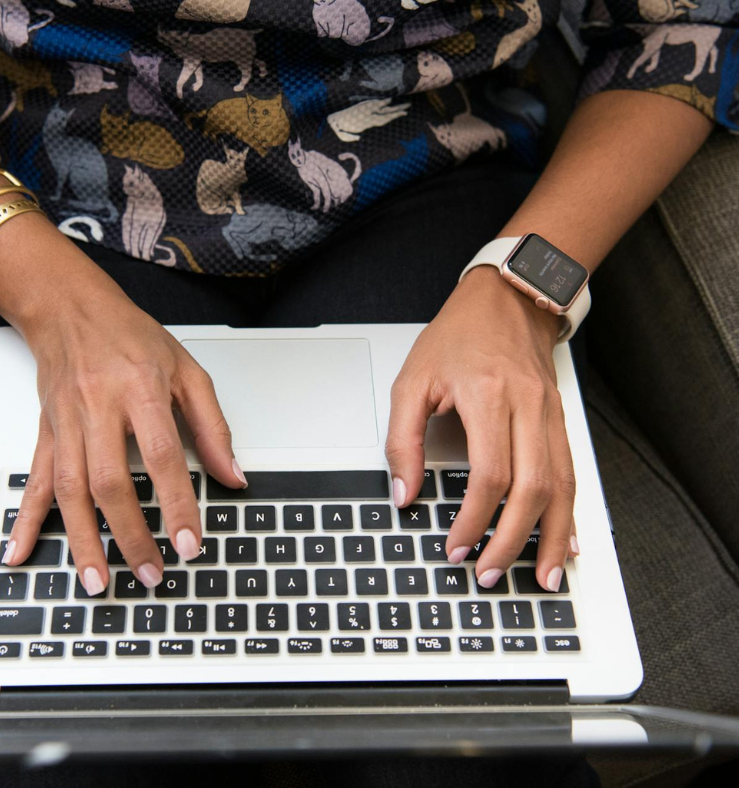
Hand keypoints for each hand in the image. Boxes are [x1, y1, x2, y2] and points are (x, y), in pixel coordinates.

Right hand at [0, 246, 246, 593]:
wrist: (71, 309)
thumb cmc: (131, 337)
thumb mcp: (187, 371)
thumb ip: (212, 426)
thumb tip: (233, 477)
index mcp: (140, 390)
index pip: (162, 456)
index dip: (177, 503)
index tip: (190, 543)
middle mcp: (98, 408)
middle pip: (110, 482)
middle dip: (130, 535)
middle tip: (151, 574)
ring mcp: (66, 423)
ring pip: (69, 491)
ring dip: (83, 541)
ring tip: (98, 581)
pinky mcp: (46, 432)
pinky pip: (34, 480)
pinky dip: (26, 520)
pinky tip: (20, 551)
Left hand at [385, 266, 578, 590]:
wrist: (508, 298)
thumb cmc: (458, 336)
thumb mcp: (412, 380)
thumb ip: (402, 439)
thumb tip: (404, 493)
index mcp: (489, 396)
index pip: (490, 474)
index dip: (474, 519)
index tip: (456, 547)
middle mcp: (529, 408)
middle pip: (533, 488)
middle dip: (513, 541)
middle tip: (490, 574)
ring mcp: (551, 415)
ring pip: (562, 487)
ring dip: (552, 538)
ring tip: (543, 577)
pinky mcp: (560, 420)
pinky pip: (572, 473)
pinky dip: (569, 512)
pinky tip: (567, 541)